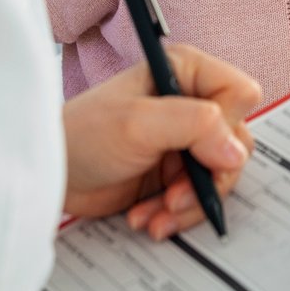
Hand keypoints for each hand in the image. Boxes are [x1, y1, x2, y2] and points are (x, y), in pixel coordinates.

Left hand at [59, 44, 261, 237]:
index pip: (239, 94)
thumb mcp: (139, 124)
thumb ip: (196, 126)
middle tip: (174, 195)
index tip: (200, 154)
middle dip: (206, 177)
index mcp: (186, 72)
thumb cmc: (83, 135)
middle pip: (236, 141)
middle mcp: (191, 103)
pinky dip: (176, 214)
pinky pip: (198, 197)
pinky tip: (147, 218)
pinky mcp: (175, 172)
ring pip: (220, 175)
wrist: (50, 176)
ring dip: (189, 203)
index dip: (226, 128)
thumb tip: (237, 151)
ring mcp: (185, 140)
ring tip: (155, 214)